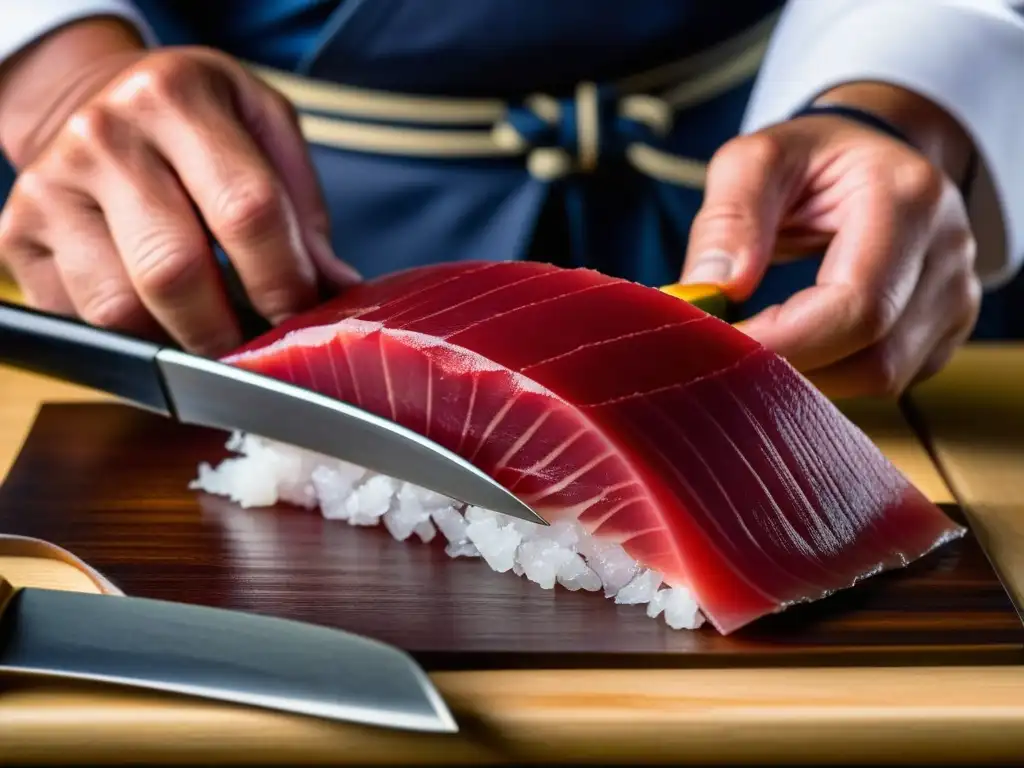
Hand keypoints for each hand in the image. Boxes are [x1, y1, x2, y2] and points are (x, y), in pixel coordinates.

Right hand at [0, 42, 357, 355]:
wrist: (94, 98)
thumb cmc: (195, 120)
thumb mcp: (263, 128)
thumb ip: (301, 208)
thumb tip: (334, 290)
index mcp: (176, 98)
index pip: (245, 211)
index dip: (284, 281)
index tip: (303, 318)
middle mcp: (103, 136)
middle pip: (174, 271)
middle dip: (227, 331)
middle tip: (255, 347)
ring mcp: (50, 187)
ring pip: (120, 309)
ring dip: (177, 342)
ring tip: (209, 335)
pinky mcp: (18, 233)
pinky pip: (82, 319)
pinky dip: (132, 338)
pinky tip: (160, 320)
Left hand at [680, 88, 980, 398]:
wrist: (867, 158)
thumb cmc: (809, 158)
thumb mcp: (756, 160)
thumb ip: (729, 217)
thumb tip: (712, 289)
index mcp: (909, 198)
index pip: (856, 303)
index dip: (784, 341)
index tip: (716, 350)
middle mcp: (948, 253)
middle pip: (874, 355)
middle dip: (789, 365)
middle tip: (721, 354)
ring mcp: (956, 297)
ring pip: (880, 378)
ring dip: (808, 376)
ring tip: (755, 341)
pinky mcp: (944, 332)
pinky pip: (885, 378)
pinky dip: (830, 374)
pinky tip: (795, 344)